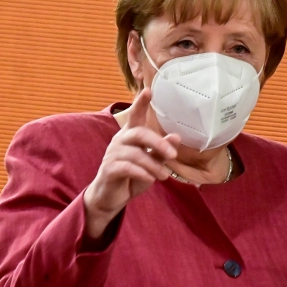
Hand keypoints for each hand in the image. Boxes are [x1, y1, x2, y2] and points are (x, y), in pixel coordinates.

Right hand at [83, 88, 179, 238]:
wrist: (113, 196)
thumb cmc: (133, 175)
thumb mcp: (153, 163)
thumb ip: (162, 151)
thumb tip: (177, 136)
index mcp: (131, 135)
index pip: (135, 115)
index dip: (141, 103)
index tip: (148, 90)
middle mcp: (120, 141)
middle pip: (139, 133)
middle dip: (158, 143)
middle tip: (173, 155)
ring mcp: (113, 154)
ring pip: (136, 154)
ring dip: (154, 165)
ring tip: (164, 176)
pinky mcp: (109, 169)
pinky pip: (127, 167)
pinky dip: (142, 173)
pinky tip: (150, 179)